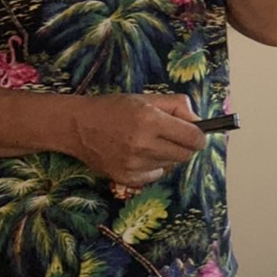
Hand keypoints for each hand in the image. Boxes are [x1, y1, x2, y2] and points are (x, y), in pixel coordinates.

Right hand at [67, 94, 205, 189]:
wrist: (77, 126)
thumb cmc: (114, 108)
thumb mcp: (147, 98)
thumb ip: (177, 106)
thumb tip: (198, 121)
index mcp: (150, 120)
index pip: (193, 138)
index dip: (199, 135)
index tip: (195, 133)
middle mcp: (143, 144)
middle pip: (185, 155)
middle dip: (184, 145)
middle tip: (170, 135)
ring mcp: (133, 164)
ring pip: (171, 165)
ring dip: (167, 155)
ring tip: (148, 142)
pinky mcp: (125, 178)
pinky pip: (155, 175)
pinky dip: (153, 166)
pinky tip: (138, 154)